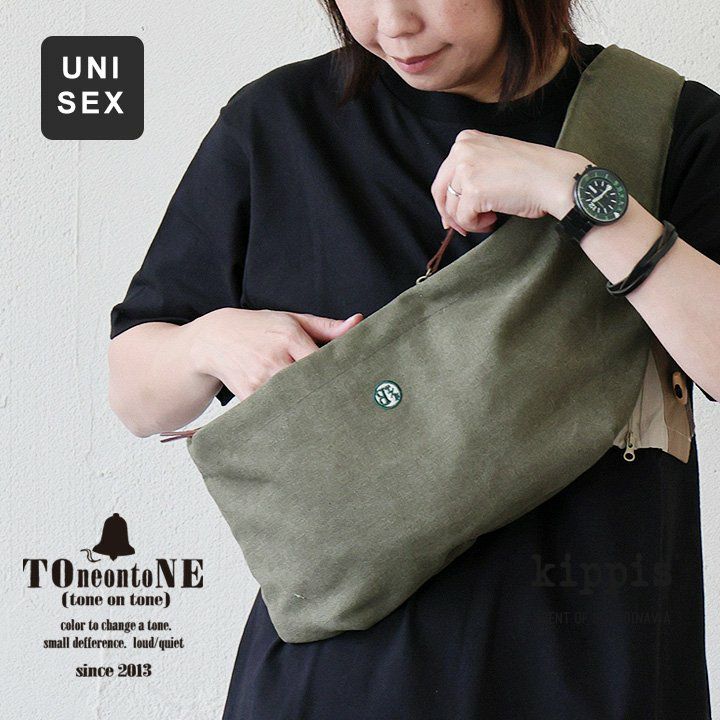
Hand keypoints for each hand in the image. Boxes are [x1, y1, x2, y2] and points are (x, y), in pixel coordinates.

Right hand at [187, 307, 363, 401]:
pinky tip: (302, 418)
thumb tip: (359, 323)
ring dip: (310, 406)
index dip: (337, 374)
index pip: (321, 360)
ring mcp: (260, 379)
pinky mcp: (248, 396)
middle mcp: (274, 358)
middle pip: (310, 383)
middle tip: (351, 408)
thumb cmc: (260, 328)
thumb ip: (327, 326)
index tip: (354, 384)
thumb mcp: (293, 320)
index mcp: (288, 335)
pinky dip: (289, 413)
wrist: (214, 339)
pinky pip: (275, 408)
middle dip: (327, 394)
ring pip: (294, 399)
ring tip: (330, 417)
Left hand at [430, 129, 590, 235]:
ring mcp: (466, 169)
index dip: (447, 199)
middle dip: (449, 214)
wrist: (554, 179)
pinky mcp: (472, 190)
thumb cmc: (532, 172)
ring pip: (452, 207)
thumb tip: (451, 201)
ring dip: (469, 220)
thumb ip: (472, 170)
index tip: (455, 214)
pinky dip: (478, 225)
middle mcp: (462, 150)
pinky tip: (494, 219)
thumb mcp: (494, 157)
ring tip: (490, 218)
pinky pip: (464, 218)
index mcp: (466, 139)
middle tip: (462, 228)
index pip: (444, 175)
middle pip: (440, 191)